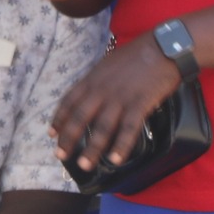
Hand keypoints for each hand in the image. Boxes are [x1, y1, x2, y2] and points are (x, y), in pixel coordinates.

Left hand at [50, 33, 181, 169]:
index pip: (69, 102)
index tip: (51, 134)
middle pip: (80, 118)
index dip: (59, 119)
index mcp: (91, 80)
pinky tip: (115, 160)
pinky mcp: (140, 104)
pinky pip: (129, 129)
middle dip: (68, 138)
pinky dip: (121, 146)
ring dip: (92, 149)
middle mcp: (101, 90)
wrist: (162, 48)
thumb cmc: (134, 56)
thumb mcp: (106, 66)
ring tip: (84, 165)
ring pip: (102, 127)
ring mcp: (120, 98)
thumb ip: (96, 82)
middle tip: (60, 156)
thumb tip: (90, 97)